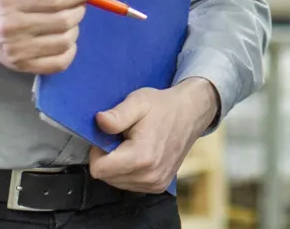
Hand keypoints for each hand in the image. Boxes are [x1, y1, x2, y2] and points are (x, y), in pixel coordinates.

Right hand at [0, 0, 96, 73]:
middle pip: (63, 20)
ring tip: (66, 18)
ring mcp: (16, 50)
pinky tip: (63, 37)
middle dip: (79, 8)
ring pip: (65, 41)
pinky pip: (60, 62)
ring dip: (75, 27)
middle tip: (77, 2)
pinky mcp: (21, 66)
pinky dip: (70, 49)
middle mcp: (11, 27)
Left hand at [88, 80, 220, 193]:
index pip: (98, 170)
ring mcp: (155, 184)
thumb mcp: (138, 102)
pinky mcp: (159, 186)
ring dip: (118, 165)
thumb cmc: (163, 106)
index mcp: (141, 157)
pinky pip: (130, 184)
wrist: (191, 114)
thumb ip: (117, 115)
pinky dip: (129, 171)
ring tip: (133, 145)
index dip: (98, 151)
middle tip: (123, 138)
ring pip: (116, 182)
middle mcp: (149, 176)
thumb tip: (99, 121)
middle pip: (106, 177)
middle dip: (108, 158)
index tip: (110, 136)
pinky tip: (140, 155)